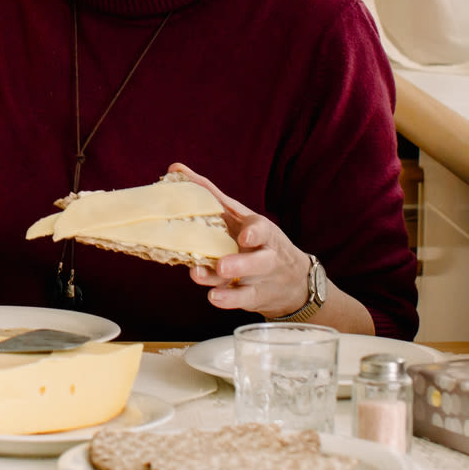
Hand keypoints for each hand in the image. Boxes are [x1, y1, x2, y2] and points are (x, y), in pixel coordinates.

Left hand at [171, 162, 312, 319]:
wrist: (293, 280)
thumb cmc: (256, 240)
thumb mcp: (240, 215)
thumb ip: (209, 194)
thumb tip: (175, 168)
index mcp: (261, 232)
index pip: (261, 230)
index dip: (253, 233)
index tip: (244, 237)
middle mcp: (264, 256)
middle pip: (257, 262)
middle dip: (240, 264)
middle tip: (222, 265)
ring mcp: (259, 279)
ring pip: (247, 285)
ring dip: (226, 285)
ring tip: (202, 279)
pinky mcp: (254, 297)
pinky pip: (242, 301)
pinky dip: (228, 301)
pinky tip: (213, 297)